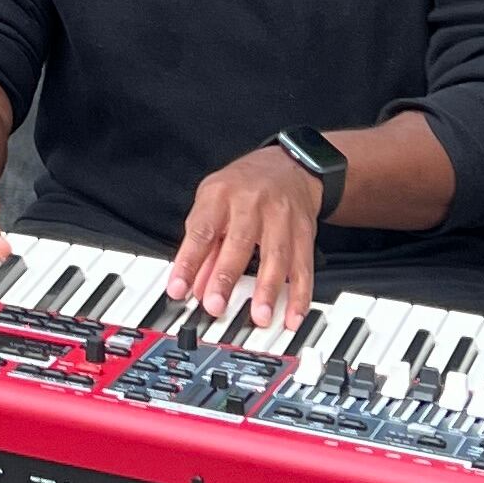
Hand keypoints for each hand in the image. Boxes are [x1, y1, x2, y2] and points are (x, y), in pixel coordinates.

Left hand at [166, 143, 322, 338]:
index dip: (188, 262)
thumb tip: (194, 285)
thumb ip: (204, 245)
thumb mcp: (213, 202)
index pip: (201, 231)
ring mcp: (281, 217)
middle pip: (239, 243)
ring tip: (259, 316)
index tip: (178, 289)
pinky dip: (300, 294)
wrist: (289, 165)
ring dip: (267, 290)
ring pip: (276, 256)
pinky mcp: (305, 231)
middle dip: (226, 278)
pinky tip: (293, 315)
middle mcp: (252, 204)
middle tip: (216, 306)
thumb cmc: (243, 186)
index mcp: (221, 195)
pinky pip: (303, 266)